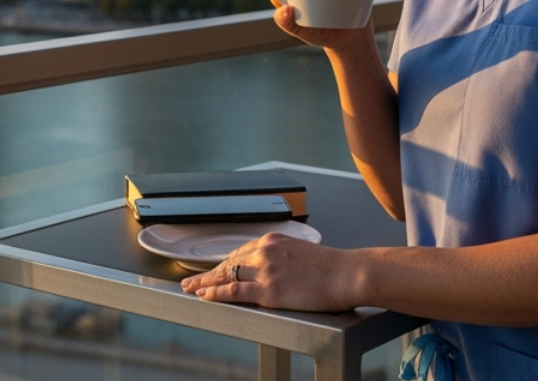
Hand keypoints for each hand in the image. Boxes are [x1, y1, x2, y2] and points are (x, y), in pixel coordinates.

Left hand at [180, 233, 359, 311]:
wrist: (347, 273)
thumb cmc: (332, 266)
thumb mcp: (301, 252)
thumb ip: (282, 258)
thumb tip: (273, 270)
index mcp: (273, 240)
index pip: (240, 252)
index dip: (222, 264)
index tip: (212, 270)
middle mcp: (265, 251)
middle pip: (228, 262)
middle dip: (208, 273)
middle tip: (190, 280)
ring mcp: (266, 270)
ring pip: (226, 276)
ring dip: (206, 283)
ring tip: (191, 289)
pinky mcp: (269, 290)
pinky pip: (234, 292)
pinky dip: (216, 294)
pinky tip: (205, 296)